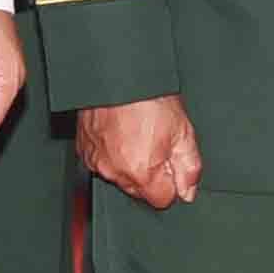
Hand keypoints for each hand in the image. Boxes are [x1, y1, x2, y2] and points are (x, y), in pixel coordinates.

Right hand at [79, 95, 201, 207]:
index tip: (171, 163)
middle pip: (140, 190)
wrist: (119, 73)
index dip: (172, 182)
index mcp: (141, 172)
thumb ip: (189, 169)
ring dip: (130, 163)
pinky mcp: (84, 149)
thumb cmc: (149, 97)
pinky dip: (112, 153)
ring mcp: (96, 161)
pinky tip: (121, 133)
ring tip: (137, 134)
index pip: (162, 200)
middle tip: (155, 142)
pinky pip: (102, 162)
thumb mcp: (183, 132)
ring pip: (120, 176)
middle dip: (150, 173)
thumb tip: (188, 192)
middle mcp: (115, 172)